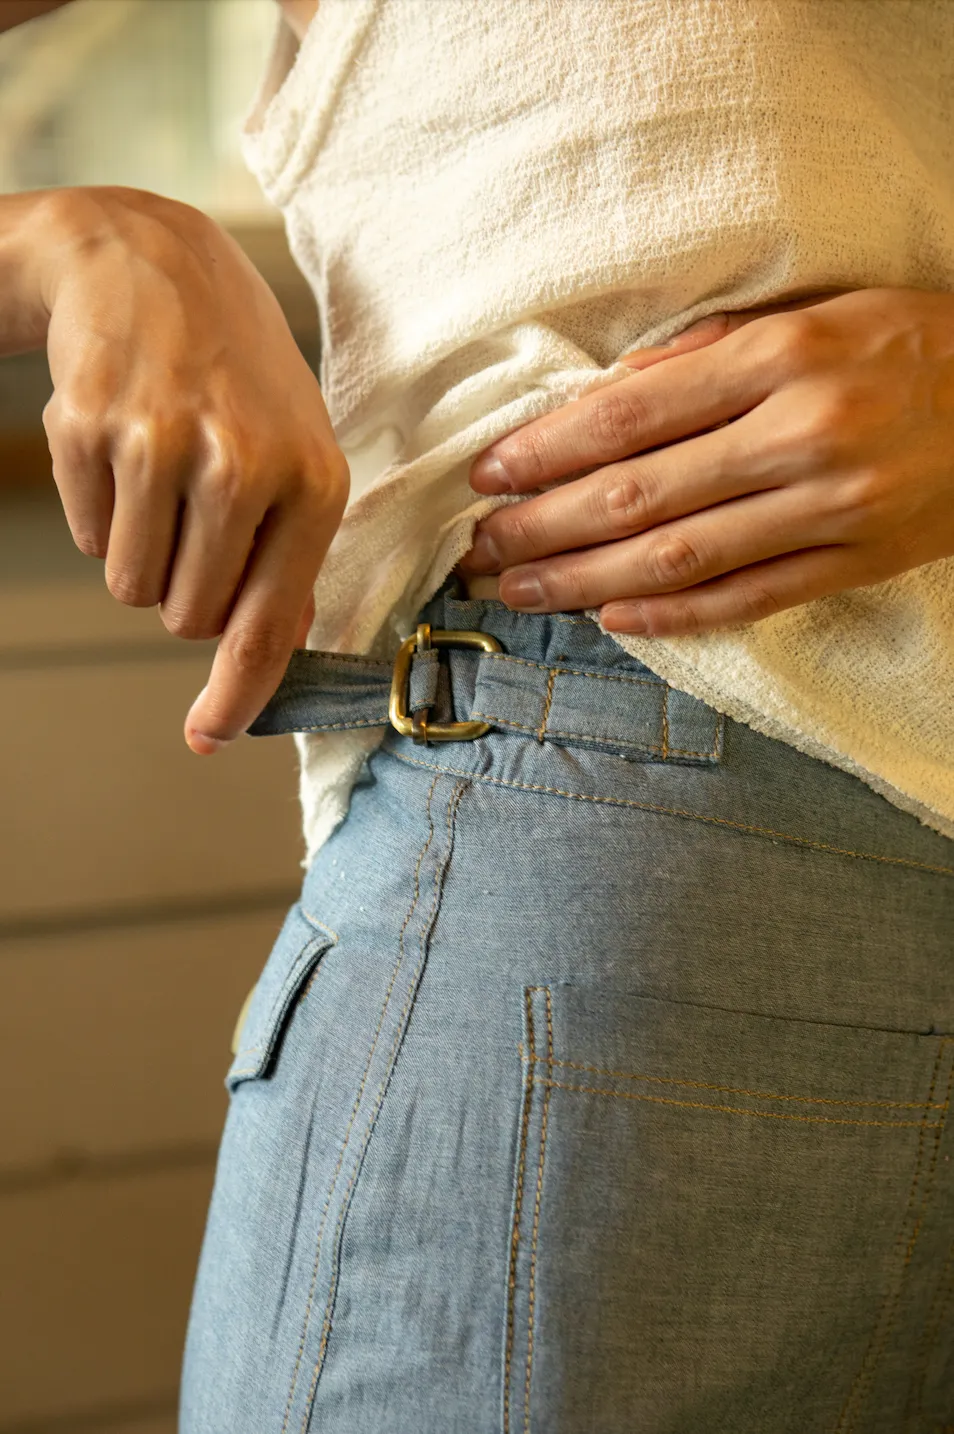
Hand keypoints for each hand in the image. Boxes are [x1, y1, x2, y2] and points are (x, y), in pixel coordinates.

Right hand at [40, 187, 347, 749]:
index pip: (270, 622)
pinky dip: (102, 513)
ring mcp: (162, 446)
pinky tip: (125, 448)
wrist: (151, 262)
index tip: (209, 736)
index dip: (236, 693)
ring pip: (132, 588)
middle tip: (194, 519)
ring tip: (162, 479)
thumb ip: (295, 553)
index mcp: (312, 481)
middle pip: (190, 619)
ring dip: (140, 556)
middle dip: (185, 592)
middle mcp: (243, 466)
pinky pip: (90, 539)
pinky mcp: (90, 431)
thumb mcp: (300, 450)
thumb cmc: (238, 374)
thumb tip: (280, 647)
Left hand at [460, 287, 953, 634]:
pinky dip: (674, 616)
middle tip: (480, 550)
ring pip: (679, 559)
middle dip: (543, 527)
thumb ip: (714, 351)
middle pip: (638, 496)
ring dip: (583, 581)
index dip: (547, 451)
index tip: (489, 475)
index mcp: (783, 358)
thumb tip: (613, 392)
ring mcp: (829, 511)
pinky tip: (612, 618)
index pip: (632, 414)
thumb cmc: (913, 344)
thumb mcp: (818, 312)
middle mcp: (800, 437)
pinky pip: (748, 599)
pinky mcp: (856, 564)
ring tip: (520, 592)